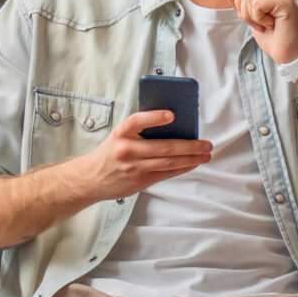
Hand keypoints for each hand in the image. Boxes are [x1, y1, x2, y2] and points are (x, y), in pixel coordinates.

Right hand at [79, 109, 212, 201]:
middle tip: (207, 144)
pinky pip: (166, 174)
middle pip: (164, 147)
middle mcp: (126, 150)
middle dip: (190, 146)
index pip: (137, 121)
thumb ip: (140, 131)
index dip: (154, 117)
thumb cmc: (110, 153)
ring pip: (168, 163)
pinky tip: (193, 164)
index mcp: (120, 133)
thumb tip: (174, 125)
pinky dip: (182, 168)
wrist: (90, 179)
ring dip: (191, 159)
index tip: (172, 115)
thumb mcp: (119, 137)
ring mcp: (133, 168)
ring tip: (206, 155)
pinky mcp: (139, 182)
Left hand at [231, 0, 297, 65]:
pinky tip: (271, 25)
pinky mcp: (287, 1)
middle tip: (262, 25)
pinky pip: (257, 4)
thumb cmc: (274, 37)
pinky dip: (258, 19)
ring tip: (267, 26)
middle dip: (246, 11)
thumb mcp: (252, 17)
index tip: (257, 19)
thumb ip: (241, 2)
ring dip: (253, 17)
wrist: (289, 55)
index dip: (242, 3)